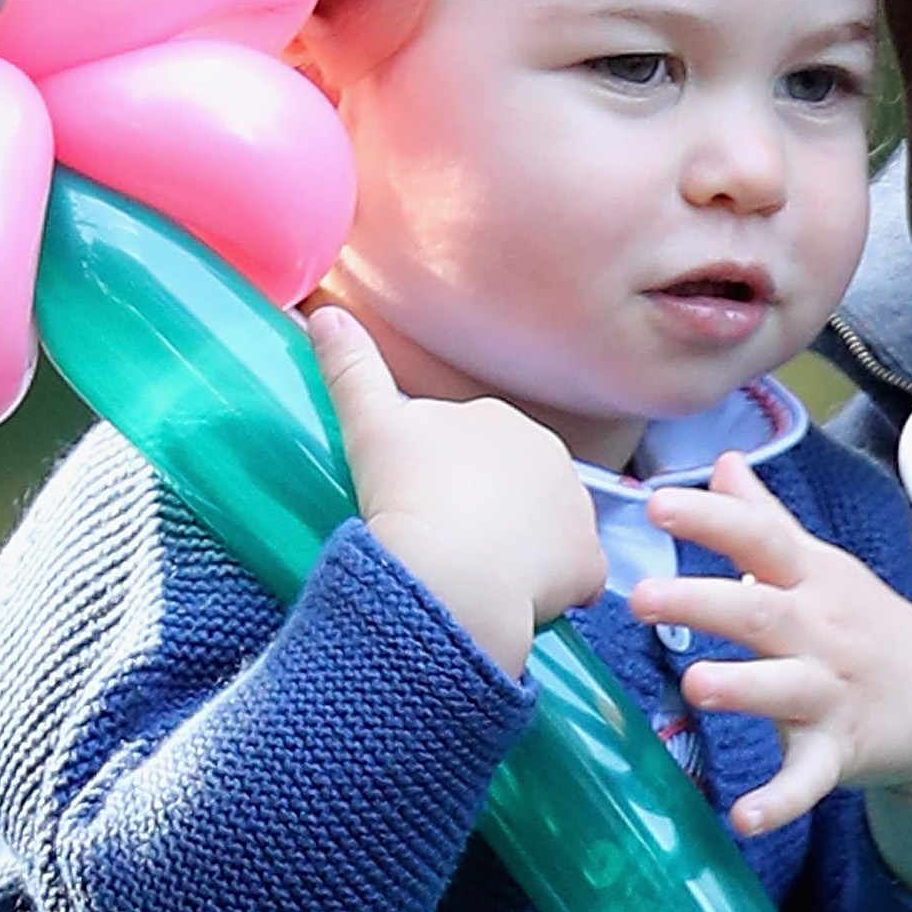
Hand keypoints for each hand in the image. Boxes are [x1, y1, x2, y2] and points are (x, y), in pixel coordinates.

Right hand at [313, 305, 604, 676]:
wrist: (450, 565)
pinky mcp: (588, 561)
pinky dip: (556, 590)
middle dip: (489, 512)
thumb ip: (351, 368)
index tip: (423, 505)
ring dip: (522, 551)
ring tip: (477, 575)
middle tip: (445, 542)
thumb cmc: (407, 492)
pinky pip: (575, 576)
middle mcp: (551, 455)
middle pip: (517, 490)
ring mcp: (576, 509)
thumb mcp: (370, 425)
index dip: (448, 481)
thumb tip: (323, 312)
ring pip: (547, 532)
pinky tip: (519, 599)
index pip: (477, 451)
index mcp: (499, 420)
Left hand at [630, 457, 911, 887]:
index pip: (760, 540)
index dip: (712, 519)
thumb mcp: (822, 565)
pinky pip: (809, 777)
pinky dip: (780, 800)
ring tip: (695, 684)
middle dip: (703, 602)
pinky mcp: (840, 751)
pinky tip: (744, 818)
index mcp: (813, 581)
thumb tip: (723, 462)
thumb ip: (765, 519)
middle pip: (762, 612)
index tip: (657, 502)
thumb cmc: (864, 623)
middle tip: (640, 596)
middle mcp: (820, 633)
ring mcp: (832, 694)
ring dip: (742, 688)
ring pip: (785, 690)